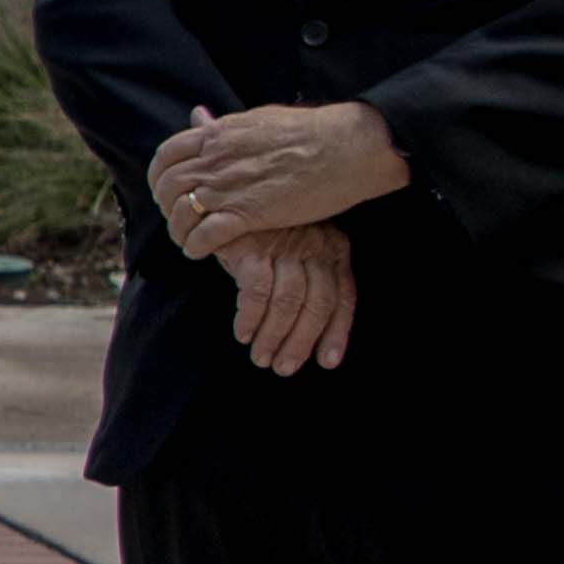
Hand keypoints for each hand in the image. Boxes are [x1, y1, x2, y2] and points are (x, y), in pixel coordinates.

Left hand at [152, 100, 408, 253]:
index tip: (166, 189)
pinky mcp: (248, 213)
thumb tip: (201, 119)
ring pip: (182, 212)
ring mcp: (230, 186)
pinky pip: (205, 235)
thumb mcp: (258, 120)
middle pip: (168, 187)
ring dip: (179, 230)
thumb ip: (225, 126)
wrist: (347, 147)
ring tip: (187, 239)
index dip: (159, 176)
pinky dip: (196, 246)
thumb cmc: (313, 132)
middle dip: (166, 206)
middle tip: (177, 218)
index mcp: (219, 134)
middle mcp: (216, 159)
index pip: (167, 156)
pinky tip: (200, 252)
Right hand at [214, 222, 359, 377]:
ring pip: (288, 302)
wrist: (221, 194)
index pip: (343, 297)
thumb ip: (305, 280)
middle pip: (317, 303)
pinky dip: (250, 318)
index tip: (326, 362)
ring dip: (274, 336)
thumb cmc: (260, 230)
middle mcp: (314, 244)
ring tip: (260, 358)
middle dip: (301, 342)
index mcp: (334, 246)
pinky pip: (256, 292)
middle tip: (284, 368)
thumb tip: (305, 334)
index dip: (337, 333)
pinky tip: (242, 334)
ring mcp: (284, 244)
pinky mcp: (252, 246)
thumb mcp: (293, 251)